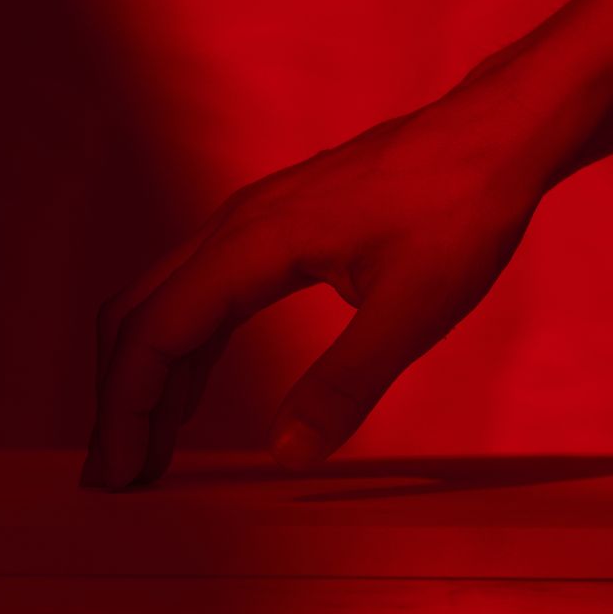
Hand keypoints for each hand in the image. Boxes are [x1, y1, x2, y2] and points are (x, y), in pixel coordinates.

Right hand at [84, 77, 548, 488]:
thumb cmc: (462, 209)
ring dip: (145, 379)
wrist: (497, 135)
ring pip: (162, 304)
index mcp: (252, 242)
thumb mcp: (413, 309)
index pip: (153, 334)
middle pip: (136, 317)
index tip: (121, 473)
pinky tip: (191, 401)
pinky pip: (201, 294)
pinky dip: (182, 354)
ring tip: (144, 453)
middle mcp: (234, 226)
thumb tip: (286, 456)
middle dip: (117, 400)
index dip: (125, 408)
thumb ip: (346, 384)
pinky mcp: (275, 230)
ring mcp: (250, 223)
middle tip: (115, 478)